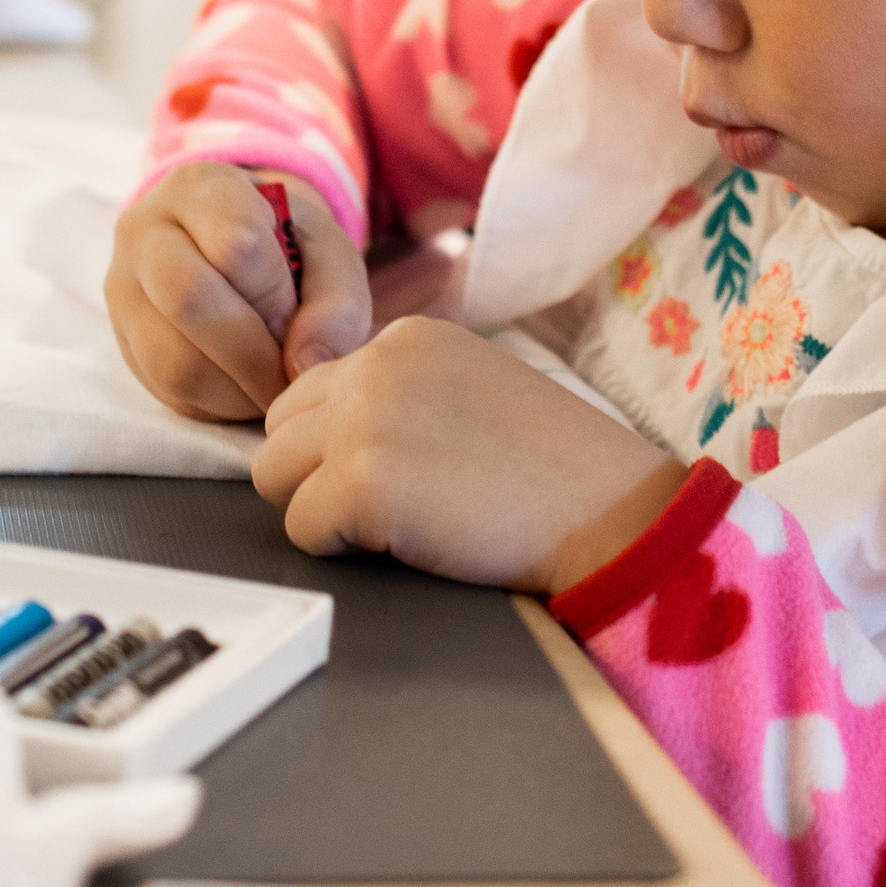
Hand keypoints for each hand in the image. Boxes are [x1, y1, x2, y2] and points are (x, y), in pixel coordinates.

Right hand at [107, 164, 370, 422]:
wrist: (234, 252)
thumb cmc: (288, 250)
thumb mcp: (328, 256)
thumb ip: (336, 304)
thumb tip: (306, 365)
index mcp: (201, 186)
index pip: (235, 243)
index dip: (275, 294)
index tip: (296, 313)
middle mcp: (145, 229)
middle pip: (189, 298)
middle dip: (254, 351)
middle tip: (288, 368)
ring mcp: (122, 286)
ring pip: (173, 356)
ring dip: (238, 385)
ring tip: (272, 382)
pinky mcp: (123, 338)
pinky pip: (164, 386)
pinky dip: (218, 401)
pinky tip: (245, 388)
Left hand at [255, 315, 683, 587]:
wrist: (612, 513)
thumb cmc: (555, 469)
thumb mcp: (470, 388)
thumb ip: (398, 392)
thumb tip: (322, 432)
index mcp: (405, 337)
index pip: (310, 390)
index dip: (338, 444)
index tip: (398, 472)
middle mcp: (376, 365)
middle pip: (278, 430)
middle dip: (316, 474)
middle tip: (392, 506)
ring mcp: (365, 420)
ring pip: (273, 476)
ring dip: (322, 510)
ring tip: (401, 522)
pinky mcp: (362, 483)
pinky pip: (300, 528)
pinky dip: (342, 549)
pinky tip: (408, 541)